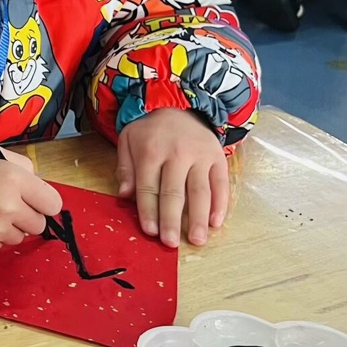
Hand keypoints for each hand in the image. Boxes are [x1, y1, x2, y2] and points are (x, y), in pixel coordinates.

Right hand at [0, 147, 62, 254]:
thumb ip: (21, 166)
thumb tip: (39, 186)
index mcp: (13, 178)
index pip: (54, 203)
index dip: (44, 201)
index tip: (33, 200)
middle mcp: (8, 205)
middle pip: (39, 224)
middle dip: (27, 216)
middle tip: (5, 205)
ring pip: (20, 237)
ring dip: (9, 227)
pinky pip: (0, 246)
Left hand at [117, 109, 229, 246]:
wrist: (179, 103)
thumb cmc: (150, 129)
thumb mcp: (127, 140)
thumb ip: (125, 168)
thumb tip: (125, 194)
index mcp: (150, 151)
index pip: (148, 187)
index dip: (148, 211)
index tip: (150, 231)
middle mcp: (177, 154)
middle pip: (174, 192)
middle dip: (171, 220)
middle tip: (171, 243)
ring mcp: (200, 156)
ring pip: (200, 191)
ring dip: (198, 218)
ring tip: (197, 239)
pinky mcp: (218, 158)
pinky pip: (221, 184)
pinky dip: (220, 204)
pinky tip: (215, 222)